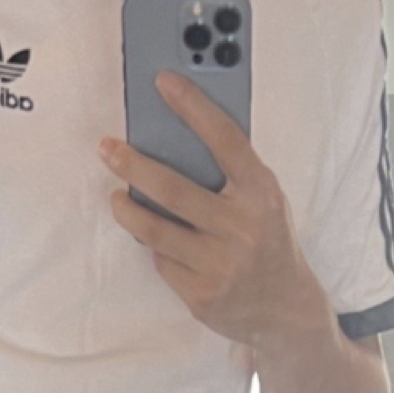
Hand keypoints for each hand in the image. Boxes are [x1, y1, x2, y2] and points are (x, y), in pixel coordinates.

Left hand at [101, 75, 328, 347]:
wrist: (286, 310)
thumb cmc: (267, 242)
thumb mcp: (264, 201)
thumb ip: (232, 173)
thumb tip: (176, 137)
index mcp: (262, 195)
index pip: (225, 140)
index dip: (193, 107)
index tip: (163, 82)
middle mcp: (243, 229)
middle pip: (172, 189)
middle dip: (132, 165)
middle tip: (107, 149)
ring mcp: (221, 266)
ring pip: (154, 231)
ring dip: (126, 210)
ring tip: (117, 197)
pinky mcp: (202, 296)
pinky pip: (163, 263)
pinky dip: (157, 250)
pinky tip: (160, 243)